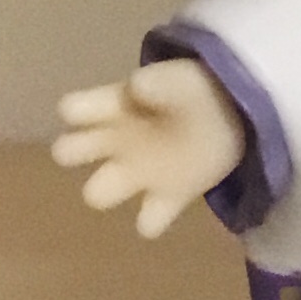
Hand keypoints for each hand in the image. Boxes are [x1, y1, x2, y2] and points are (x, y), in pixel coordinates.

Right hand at [52, 58, 245, 238]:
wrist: (232, 106)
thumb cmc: (194, 87)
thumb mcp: (176, 78)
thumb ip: (157, 84)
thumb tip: (137, 86)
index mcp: (112, 107)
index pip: (73, 110)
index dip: (77, 111)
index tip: (88, 110)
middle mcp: (115, 142)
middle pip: (69, 152)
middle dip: (76, 151)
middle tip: (98, 145)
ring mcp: (139, 172)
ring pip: (99, 192)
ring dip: (108, 188)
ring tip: (129, 175)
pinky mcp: (170, 195)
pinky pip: (148, 221)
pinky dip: (152, 219)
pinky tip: (164, 204)